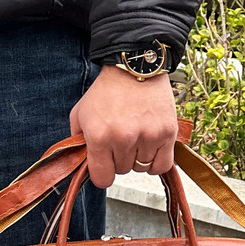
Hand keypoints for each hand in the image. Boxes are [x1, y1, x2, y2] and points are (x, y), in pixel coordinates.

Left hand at [69, 65, 177, 187]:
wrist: (135, 66)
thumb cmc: (106, 91)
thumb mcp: (80, 114)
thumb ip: (78, 142)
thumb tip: (81, 165)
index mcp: (99, 136)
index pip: (102, 179)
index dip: (102, 174)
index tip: (104, 167)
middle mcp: (123, 138)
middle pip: (122, 171)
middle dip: (119, 159)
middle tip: (120, 140)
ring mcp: (147, 136)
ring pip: (141, 168)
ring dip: (138, 158)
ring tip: (136, 138)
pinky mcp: (167, 133)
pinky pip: (162, 165)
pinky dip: (156, 161)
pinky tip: (150, 148)